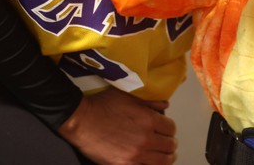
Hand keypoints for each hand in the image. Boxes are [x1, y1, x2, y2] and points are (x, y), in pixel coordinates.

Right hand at [58, 86, 176, 164]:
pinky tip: (149, 163)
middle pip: (169, 146)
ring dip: (166, 158)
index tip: (166, 129)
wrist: (83, 121)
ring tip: (164, 156)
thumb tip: (165, 105)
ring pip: (163, 162)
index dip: (169, 128)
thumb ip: (150, 100)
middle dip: (169, 143)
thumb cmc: (103, 105)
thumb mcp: (128, 96)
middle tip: (166, 142)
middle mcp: (145, 139)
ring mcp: (136, 155)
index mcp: (148, 119)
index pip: (171, 128)